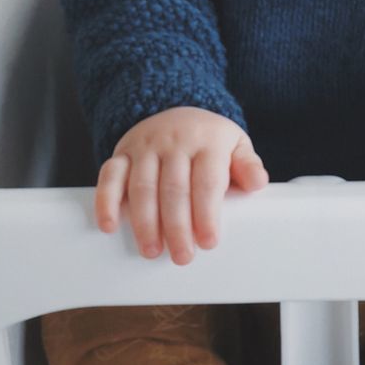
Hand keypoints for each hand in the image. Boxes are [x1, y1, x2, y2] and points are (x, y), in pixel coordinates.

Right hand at [94, 107, 269, 264]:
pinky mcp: (122, 152)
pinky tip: (109, 226)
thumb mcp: (236, 144)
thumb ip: (248, 165)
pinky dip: (106, 200)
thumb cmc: (209, 139)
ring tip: (152, 250)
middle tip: (182, 256)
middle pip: (174, 188)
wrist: (176, 108)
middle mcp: (175, 141)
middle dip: (177, 226)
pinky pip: (110, 174)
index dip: (206, 213)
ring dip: (145, 222)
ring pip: (142, 185)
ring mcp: (146, 146)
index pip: (206, 180)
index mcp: (207, 141)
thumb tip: (258, 183)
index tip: (208, 242)